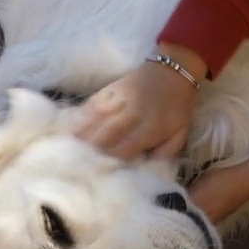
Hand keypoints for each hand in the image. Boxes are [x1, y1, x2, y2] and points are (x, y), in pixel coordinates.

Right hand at [74, 44, 207, 160]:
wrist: (172, 73)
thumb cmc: (176, 108)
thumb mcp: (179, 134)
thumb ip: (165, 154)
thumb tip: (146, 172)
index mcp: (150, 128)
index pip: (122, 150)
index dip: (108, 163)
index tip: (97, 175)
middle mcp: (131, 114)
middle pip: (103, 137)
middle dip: (90, 154)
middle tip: (78, 167)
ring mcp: (117, 100)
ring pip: (93, 122)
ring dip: (80, 138)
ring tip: (69, 152)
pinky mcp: (109, 90)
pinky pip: (89, 106)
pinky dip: (79, 119)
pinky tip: (71, 131)